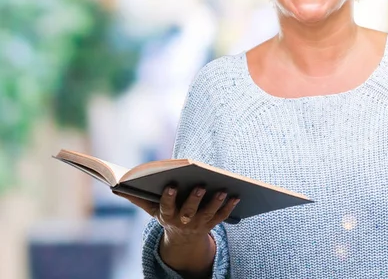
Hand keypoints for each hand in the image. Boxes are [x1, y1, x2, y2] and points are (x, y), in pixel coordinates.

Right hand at [115, 186, 238, 242]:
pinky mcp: (211, 224)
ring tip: (223, 189)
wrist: (182, 238)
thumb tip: (115, 185)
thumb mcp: (151, 209)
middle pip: (189, 211)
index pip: (166, 206)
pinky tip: (236, 195)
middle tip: (200, 185)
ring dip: (215, 202)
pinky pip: (221, 217)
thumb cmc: (166, 214)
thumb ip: (137, 197)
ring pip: (208, 214)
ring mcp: (198, 224)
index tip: (171, 185)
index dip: (168, 197)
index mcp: (166, 216)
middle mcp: (182, 221)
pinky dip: (229, 207)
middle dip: (194, 199)